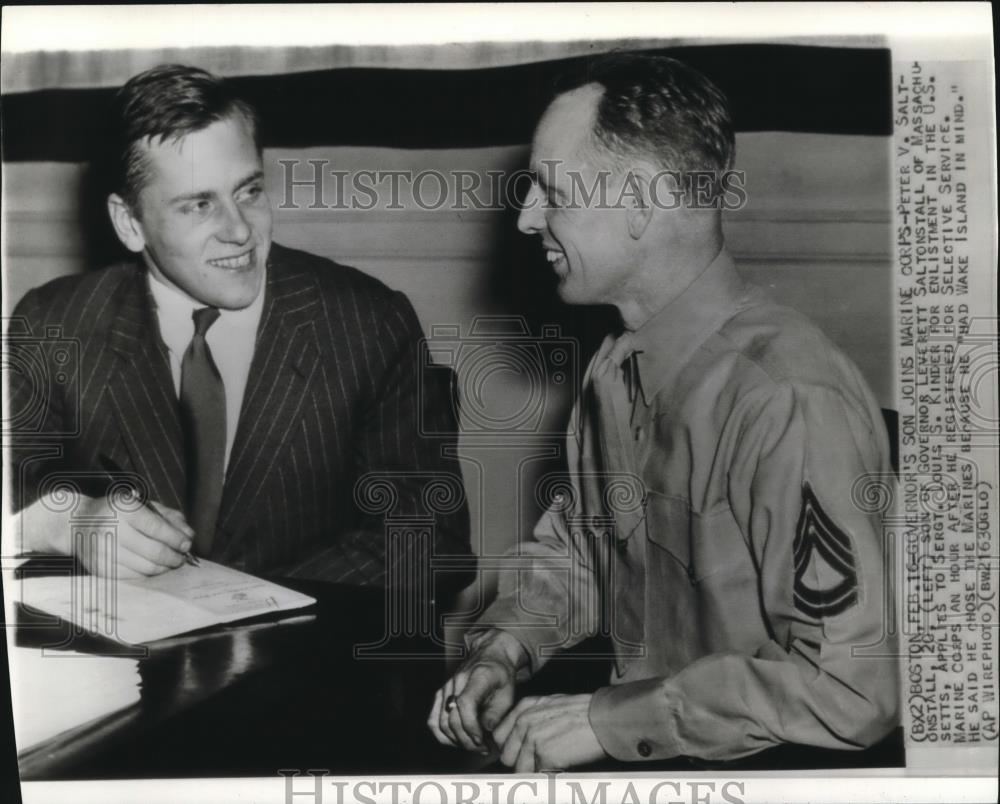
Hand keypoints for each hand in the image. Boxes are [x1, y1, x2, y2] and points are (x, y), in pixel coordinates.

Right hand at [20, 492, 193, 577]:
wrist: (75, 524)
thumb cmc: (115, 512)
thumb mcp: (141, 504)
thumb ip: (168, 517)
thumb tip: (188, 535)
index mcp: (123, 510)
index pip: (157, 528)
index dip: (176, 539)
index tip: (187, 544)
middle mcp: (111, 530)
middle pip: (154, 551)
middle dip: (174, 557)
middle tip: (182, 558)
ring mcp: (104, 552)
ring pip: (146, 568)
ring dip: (164, 568)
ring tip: (171, 563)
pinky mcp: (101, 569)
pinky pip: (133, 577)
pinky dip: (148, 574)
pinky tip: (154, 568)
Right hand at [428, 629, 527, 752]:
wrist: (490, 657)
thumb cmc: (501, 674)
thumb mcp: (509, 691)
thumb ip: (497, 713)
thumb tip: (486, 731)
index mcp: (477, 677)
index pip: (465, 704)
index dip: (471, 726)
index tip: (482, 741)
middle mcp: (457, 682)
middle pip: (451, 718)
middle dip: (467, 740)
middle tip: (483, 749)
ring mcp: (446, 688)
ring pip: (440, 722)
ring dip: (456, 741)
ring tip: (473, 746)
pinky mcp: (440, 696)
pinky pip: (433, 721)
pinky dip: (443, 736)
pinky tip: (458, 741)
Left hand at [493, 694, 606, 772]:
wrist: (604, 717)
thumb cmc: (585, 712)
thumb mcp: (550, 704)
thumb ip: (531, 719)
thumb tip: (522, 740)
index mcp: (524, 708)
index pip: (499, 737)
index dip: (511, 749)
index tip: (521, 755)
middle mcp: (524, 722)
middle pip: (507, 756)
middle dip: (521, 763)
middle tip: (540, 763)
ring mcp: (533, 739)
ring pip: (520, 770)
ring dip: (535, 772)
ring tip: (552, 765)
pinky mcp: (544, 755)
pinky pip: (537, 776)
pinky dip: (548, 776)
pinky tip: (561, 767)